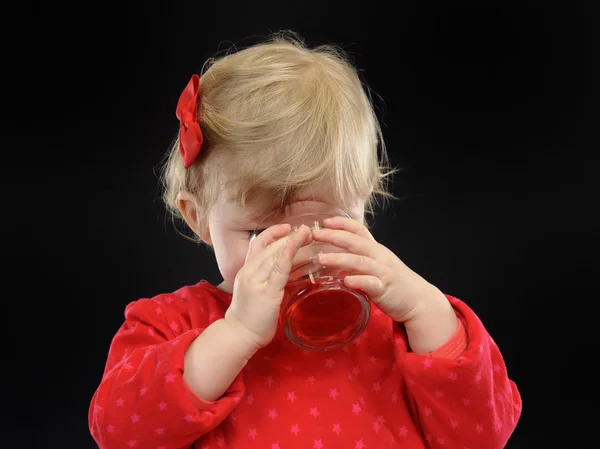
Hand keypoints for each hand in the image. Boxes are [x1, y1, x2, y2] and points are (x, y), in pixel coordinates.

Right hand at [225, 223, 311, 350]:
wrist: (238, 334)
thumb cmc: (249, 315)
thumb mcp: (253, 288)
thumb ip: (264, 275)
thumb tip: (282, 265)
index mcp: (246, 270)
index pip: (259, 244)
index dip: (274, 233)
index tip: (288, 227)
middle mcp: (249, 271)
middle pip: (269, 246)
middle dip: (289, 236)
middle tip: (307, 230)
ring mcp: (256, 281)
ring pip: (274, 254)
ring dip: (292, 241)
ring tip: (308, 234)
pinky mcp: (267, 292)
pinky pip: (279, 269)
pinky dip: (287, 254)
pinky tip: (295, 245)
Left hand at [311, 216, 442, 322]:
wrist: (417, 300)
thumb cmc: (392, 282)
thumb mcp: (376, 264)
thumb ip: (357, 258)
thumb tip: (332, 254)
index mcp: (375, 249)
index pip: (358, 229)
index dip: (342, 223)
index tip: (324, 221)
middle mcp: (379, 256)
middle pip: (355, 242)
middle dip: (334, 236)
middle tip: (314, 234)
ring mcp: (382, 272)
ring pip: (359, 261)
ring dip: (339, 258)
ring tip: (321, 258)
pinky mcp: (385, 289)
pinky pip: (371, 283)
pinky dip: (358, 281)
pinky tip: (346, 281)